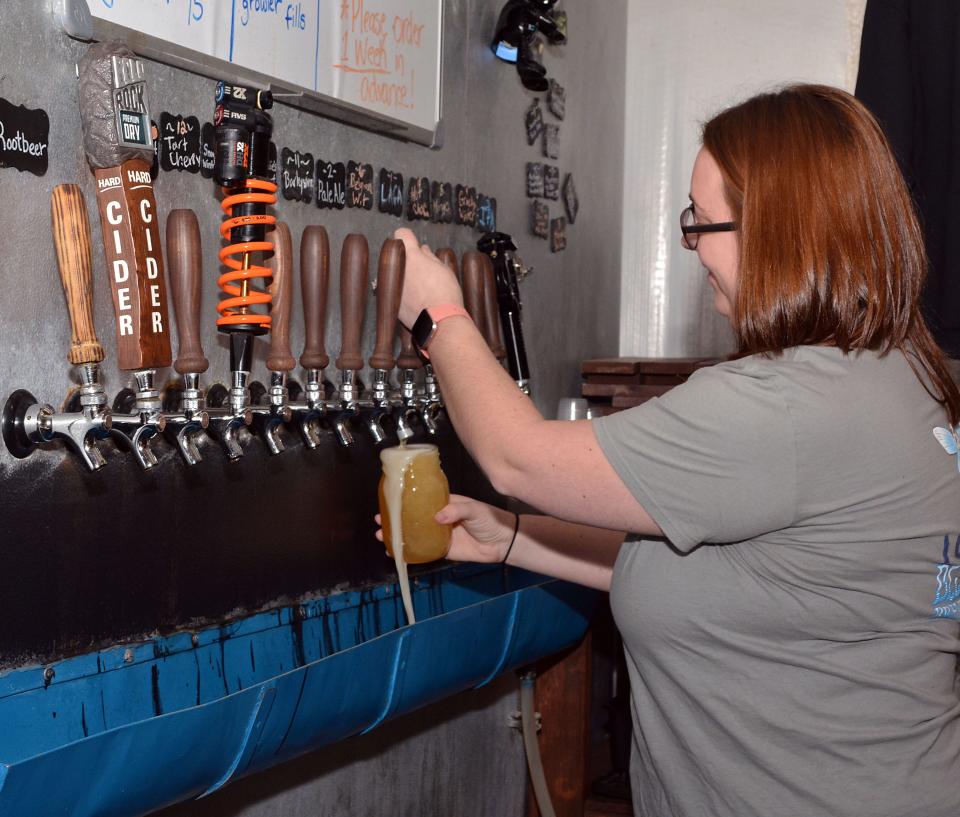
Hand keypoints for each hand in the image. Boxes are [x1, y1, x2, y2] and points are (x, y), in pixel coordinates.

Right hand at [375, 494, 515, 563]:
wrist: (502, 542)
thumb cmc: (488, 519)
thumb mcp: (474, 510)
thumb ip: (457, 510)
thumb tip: (437, 516)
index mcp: (443, 503)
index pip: (419, 499)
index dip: (403, 500)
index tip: (388, 501)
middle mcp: (437, 518)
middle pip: (411, 518)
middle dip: (395, 519)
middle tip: (379, 520)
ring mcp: (438, 535)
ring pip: (413, 535)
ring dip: (397, 536)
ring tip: (381, 536)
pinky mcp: (442, 550)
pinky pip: (422, 551)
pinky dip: (408, 552)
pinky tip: (394, 553)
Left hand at [393, 227, 463, 327]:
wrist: (440, 321)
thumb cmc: (446, 292)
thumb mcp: (443, 269)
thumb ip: (430, 257)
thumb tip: (423, 249)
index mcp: (411, 255)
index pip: (401, 233)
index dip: (409, 238)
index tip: (415, 246)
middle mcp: (397, 268)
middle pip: (395, 255)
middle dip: (405, 258)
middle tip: (418, 268)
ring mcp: (392, 286)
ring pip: (393, 274)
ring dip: (401, 276)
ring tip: (417, 287)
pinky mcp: (392, 302)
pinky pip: (394, 292)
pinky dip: (401, 293)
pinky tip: (413, 300)